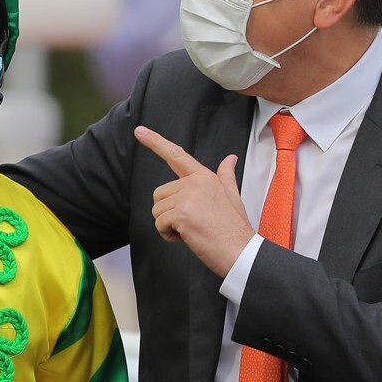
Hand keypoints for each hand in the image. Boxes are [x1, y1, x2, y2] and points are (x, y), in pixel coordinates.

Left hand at [135, 125, 253, 276]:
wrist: (241, 250)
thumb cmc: (235, 228)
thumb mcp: (233, 195)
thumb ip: (226, 175)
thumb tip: (230, 159)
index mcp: (204, 177)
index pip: (176, 155)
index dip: (155, 142)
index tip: (139, 131)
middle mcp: (195, 183)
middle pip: (160, 195)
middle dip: (169, 213)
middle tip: (192, 224)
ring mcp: (188, 197)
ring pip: (157, 211)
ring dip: (169, 226)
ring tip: (192, 231)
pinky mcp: (182, 214)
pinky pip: (160, 224)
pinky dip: (169, 235)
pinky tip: (188, 237)